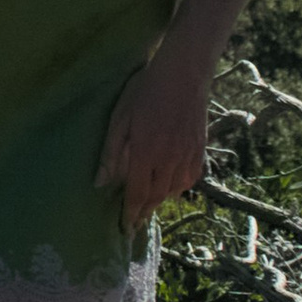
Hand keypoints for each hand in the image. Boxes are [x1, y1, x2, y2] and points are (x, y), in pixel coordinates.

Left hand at [96, 45, 211, 228]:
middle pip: (156, 196)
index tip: (125, 229)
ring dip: (160, 201)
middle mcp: (169, 160)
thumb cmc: (146, 90)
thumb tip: (100, 183)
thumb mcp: (120, 118)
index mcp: (146, 153)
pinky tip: (170, 186)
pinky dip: (178, 188)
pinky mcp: (200, 149)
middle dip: (144, 212)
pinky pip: (190, 178)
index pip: (138, 194)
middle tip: (134, 223)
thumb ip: (112, 153)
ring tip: (148, 207)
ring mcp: (188, 156)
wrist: (184, 73)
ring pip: (174, 190)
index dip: (130, 214)